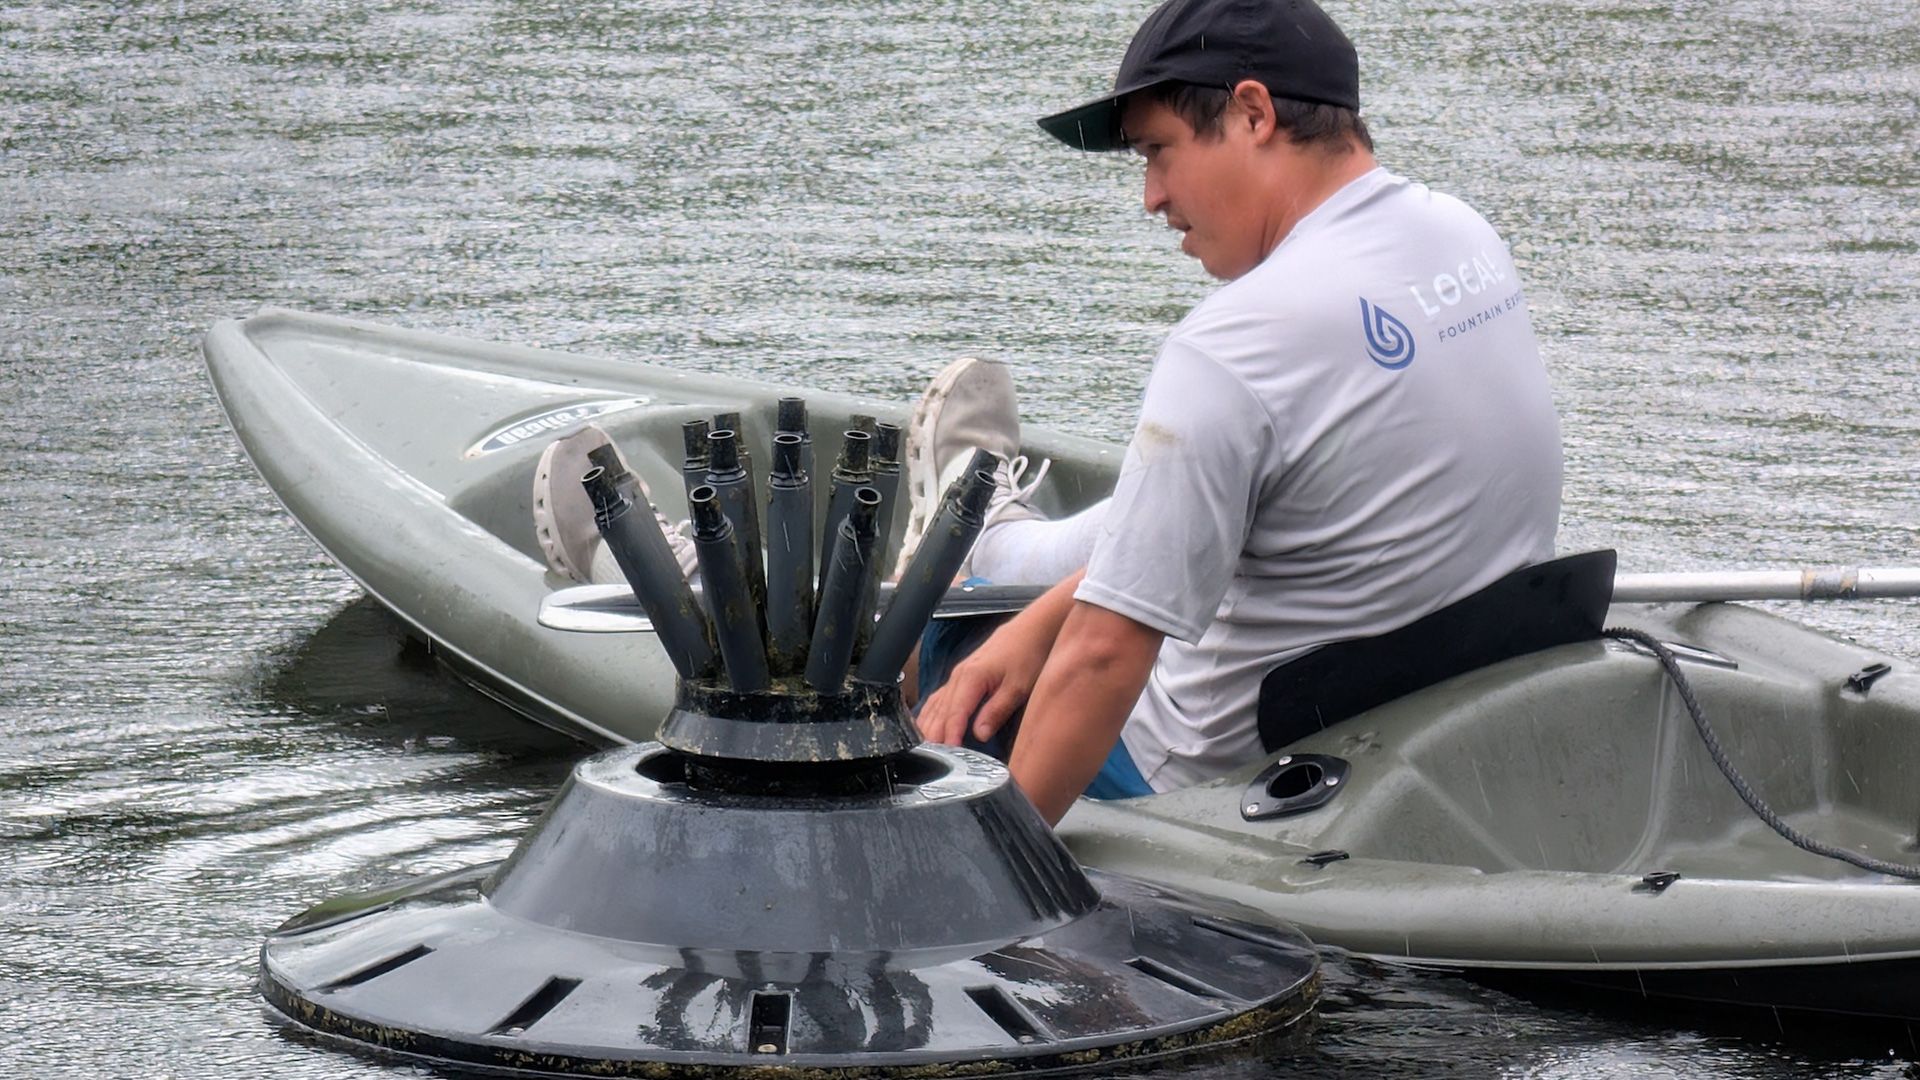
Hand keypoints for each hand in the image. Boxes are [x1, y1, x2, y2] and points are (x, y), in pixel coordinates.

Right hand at [915, 619, 1050, 746]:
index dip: (950, 736)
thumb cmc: (1027, 654)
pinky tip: (928, 726)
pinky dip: (931, 714)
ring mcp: (957, 675)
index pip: (954, 714)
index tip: (948, 755)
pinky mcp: (961, 676)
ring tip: (924, 750)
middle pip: (939, 711)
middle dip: (933, 736)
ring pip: (935, 705)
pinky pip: (939, 698)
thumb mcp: (1018, 686)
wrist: (1031, 629)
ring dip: (928, 727)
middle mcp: (959, 676)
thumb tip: (980, 734)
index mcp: (971, 677)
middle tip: (930, 760)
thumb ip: (997, 710)